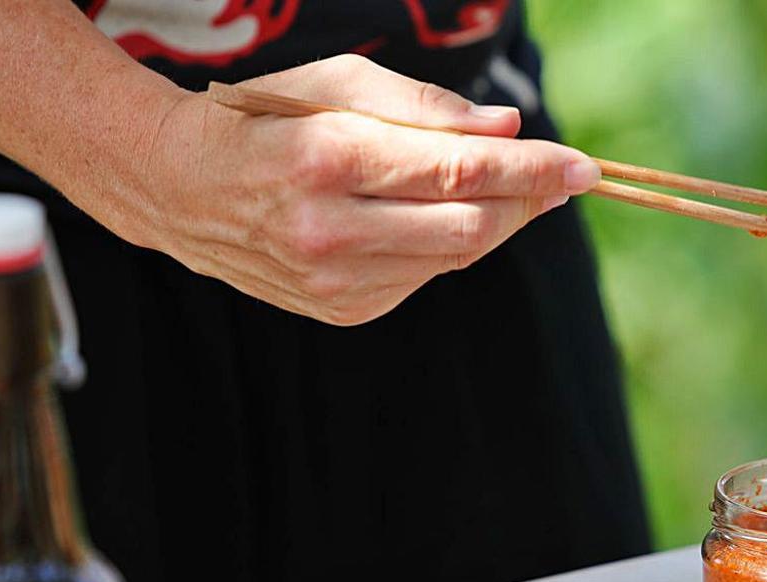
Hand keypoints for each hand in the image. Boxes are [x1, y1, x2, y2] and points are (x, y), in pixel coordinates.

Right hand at [107, 55, 599, 324]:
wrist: (180, 189)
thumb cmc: (267, 121)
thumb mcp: (335, 84)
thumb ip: (425, 107)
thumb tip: (507, 127)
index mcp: (327, 160)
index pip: (457, 170)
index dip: (532, 169)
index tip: (587, 165)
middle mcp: (330, 233)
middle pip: (470, 226)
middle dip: (530, 200)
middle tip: (566, 176)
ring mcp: (334, 283)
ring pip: (455, 257)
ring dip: (498, 222)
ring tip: (512, 188)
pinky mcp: (342, 312)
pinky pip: (426, 278)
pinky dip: (450, 245)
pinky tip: (443, 218)